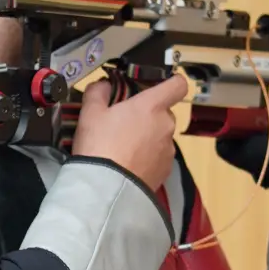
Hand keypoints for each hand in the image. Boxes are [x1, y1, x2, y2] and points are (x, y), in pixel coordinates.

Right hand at [72, 74, 188, 190]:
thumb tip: (104, 85)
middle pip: (164, 111)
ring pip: (161, 134)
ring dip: (148, 136)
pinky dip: (148, 156)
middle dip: (148, 114)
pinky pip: (159, 155)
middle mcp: (166, 124)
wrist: (108, 188)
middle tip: (124, 122)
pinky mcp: (167, 169)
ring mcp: (169, 148)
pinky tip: (129, 163)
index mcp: (152, 105)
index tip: (158, 85)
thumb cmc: (100, 144)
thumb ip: (98, 92)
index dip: (171, 81)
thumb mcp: (90, 113)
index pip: (178, 84)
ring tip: (124, 147)